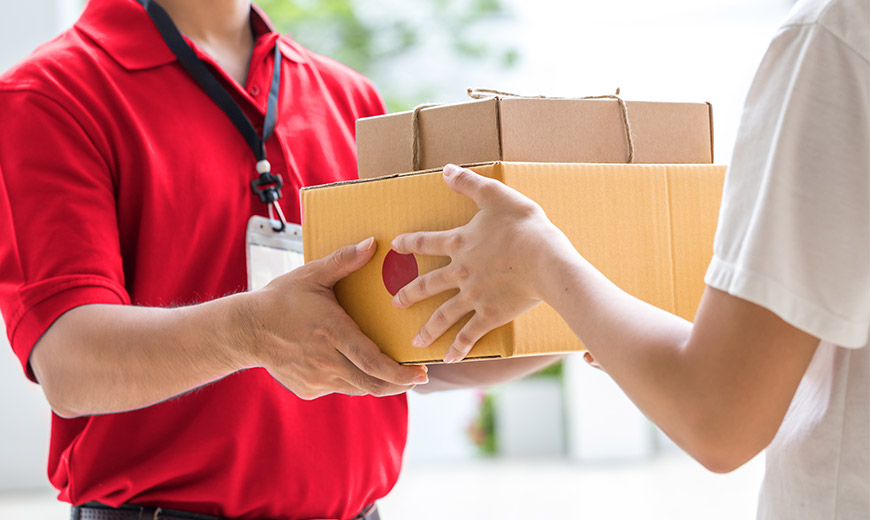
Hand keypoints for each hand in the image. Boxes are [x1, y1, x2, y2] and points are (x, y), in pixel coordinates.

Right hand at [244, 237, 427, 398]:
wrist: (245, 329)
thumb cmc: (281, 299)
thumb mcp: (312, 275)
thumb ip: (344, 261)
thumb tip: (373, 243)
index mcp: (333, 333)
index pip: (373, 363)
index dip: (400, 373)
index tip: (420, 374)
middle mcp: (326, 361)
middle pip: (372, 384)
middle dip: (399, 384)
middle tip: (417, 377)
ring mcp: (316, 379)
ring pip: (358, 388)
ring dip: (377, 382)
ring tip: (391, 371)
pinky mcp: (308, 389)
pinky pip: (339, 387)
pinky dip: (352, 380)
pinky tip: (354, 365)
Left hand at [391, 164, 577, 362]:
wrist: (545, 261)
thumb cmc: (524, 226)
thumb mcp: (496, 195)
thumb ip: (469, 183)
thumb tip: (445, 170)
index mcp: (459, 243)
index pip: (426, 242)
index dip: (409, 243)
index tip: (395, 246)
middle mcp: (460, 272)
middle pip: (428, 284)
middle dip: (410, 294)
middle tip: (396, 303)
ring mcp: (473, 297)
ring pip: (443, 315)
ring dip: (428, 328)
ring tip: (415, 341)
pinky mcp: (490, 315)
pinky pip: (469, 335)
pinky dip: (459, 348)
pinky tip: (449, 359)